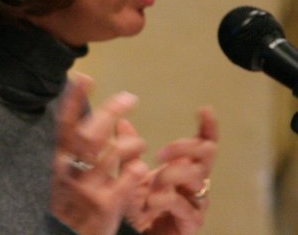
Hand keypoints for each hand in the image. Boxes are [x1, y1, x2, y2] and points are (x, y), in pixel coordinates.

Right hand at [49, 72, 147, 234]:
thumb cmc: (71, 206)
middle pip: (90, 133)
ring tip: (139, 143)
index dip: (73, 100)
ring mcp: (86, 189)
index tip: (85, 77)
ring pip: (114, 152)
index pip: (63, 125)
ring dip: (132, 142)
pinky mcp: (105, 205)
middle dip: (110, 111)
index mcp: (56, 162)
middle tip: (129, 97)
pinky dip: (137, 168)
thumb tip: (89, 117)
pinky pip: (129, 177)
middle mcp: (68, 172)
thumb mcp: (65, 176)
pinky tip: (140, 168)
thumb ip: (75, 150)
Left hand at [124, 107, 218, 234]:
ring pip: (194, 176)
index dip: (208, 127)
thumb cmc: (136, 206)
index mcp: (184, 167)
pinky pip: (183, 204)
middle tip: (160, 152)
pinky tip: (152, 200)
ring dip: (169, 175)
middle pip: (205, 154)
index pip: (203, 144)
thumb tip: (121, 121)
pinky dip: (165, 198)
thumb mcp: (129, 174)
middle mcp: (195, 182)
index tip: (204, 109)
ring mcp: (196, 202)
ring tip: (151, 184)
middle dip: (183, 147)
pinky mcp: (192, 222)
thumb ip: (128, 151)